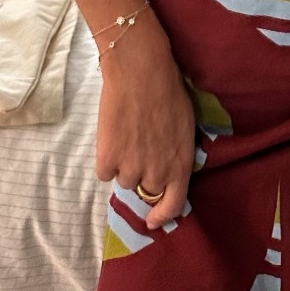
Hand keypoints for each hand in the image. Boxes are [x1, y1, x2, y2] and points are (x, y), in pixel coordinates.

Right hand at [94, 16, 195, 232]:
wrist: (141, 71)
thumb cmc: (169, 92)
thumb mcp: (184, 128)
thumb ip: (177, 155)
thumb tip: (168, 170)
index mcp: (180, 165)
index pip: (174, 205)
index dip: (162, 215)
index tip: (152, 219)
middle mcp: (157, 173)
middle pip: (144, 189)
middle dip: (142, 173)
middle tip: (139, 148)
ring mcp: (131, 168)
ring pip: (122, 179)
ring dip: (123, 164)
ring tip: (127, 135)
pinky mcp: (107, 159)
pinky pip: (104, 171)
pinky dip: (106, 158)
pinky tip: (113, 134)